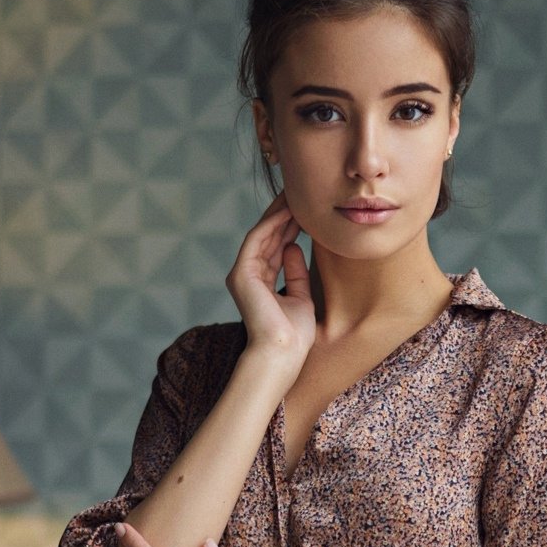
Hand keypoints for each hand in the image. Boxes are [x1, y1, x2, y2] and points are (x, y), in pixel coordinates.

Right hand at [227, 189, 314, 364]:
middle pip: (267, 236)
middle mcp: (248, 275)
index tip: (305, 209)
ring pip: (261, 234)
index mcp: (260, 282)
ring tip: (294, 194)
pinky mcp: (242, 274)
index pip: (274, 246)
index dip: (289, 226)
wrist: (282, 354)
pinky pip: (257, 240)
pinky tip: (288, 211)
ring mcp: (242, 274)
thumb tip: (294, 247)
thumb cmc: (294, 335)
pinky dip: (272, 224)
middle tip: (299, 192)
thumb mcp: (301, 296)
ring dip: (278, 213)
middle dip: (283, 214)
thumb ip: (295, 272)